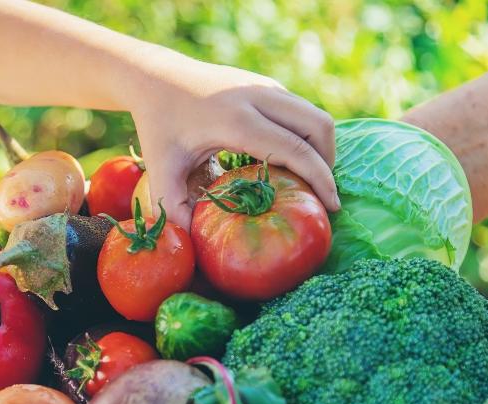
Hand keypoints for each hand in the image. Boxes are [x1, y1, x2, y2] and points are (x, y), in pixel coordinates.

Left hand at [131, 51, 338, 227]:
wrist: (157, 78)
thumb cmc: (159, 127)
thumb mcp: (161, 169)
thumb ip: (174, 208)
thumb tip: (195, 241)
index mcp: (237, 120)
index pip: (297, 150)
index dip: (321, 180)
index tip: (331, 207)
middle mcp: (258, 97)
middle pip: (319, 127)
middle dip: (328, 164)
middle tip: (321, 195)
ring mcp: (266, 87)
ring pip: (315, 116)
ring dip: (321, 148)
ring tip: (308, 180)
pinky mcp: (267, 85)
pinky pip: (301, 111)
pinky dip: (307, 136)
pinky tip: (290, 161)